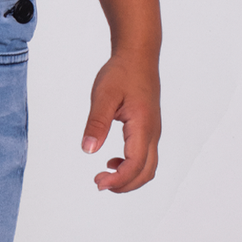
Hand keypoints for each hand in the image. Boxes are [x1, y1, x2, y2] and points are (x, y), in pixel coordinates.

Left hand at [81, 52, 160, 192]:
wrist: (138, 57)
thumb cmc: (121, 73)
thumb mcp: (103, 96)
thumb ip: (96, 123)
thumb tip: (88, 150)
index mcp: (143, 126)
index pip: (135, 165)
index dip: (118, 180)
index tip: (98, 182)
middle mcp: (152, 133)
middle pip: (146, 172)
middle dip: (124, 185)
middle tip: (98, 182)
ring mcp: (153, 132)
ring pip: (148, 167)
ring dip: (128, 178)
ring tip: (104, 175)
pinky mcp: (149, 129)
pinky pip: (145, 157)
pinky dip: (131, 167)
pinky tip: (112, 161)